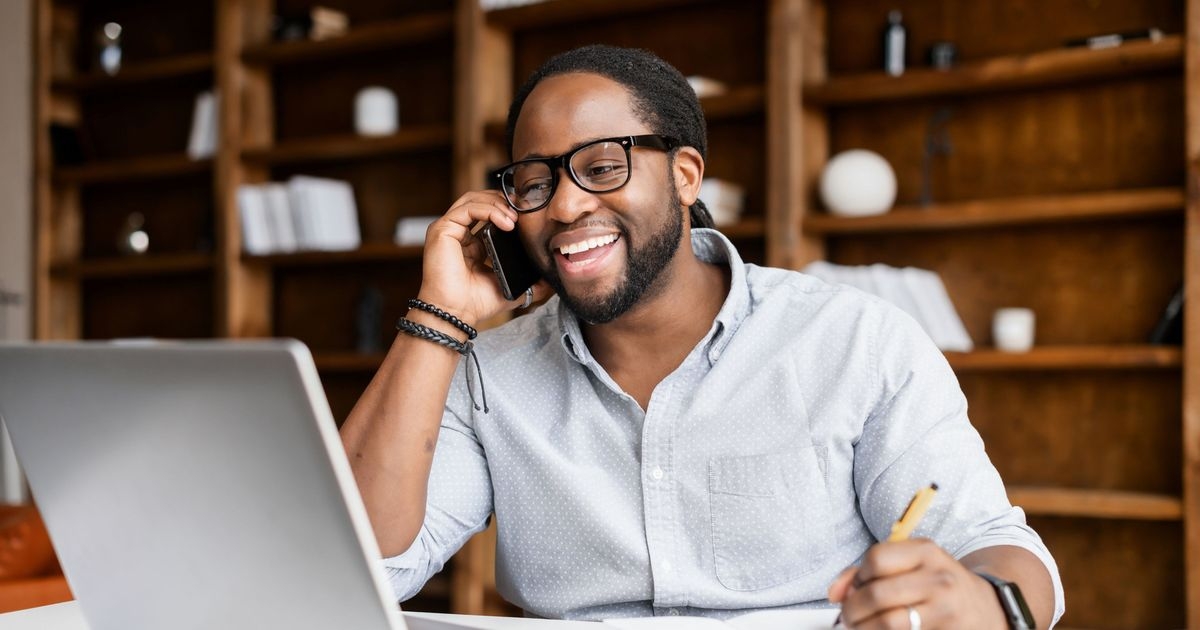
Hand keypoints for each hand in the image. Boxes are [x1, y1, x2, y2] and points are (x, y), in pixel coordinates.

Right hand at [417, 190, 551, 325]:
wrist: (456, 314)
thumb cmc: (476, 303)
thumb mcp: (511, 288)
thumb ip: (531, 283)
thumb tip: (553, 281)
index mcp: (471, 243)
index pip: (489, 213)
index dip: (508, 210)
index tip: (528, 216)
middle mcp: (458, 233)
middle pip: (480, 200)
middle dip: (504, 202)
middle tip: (524, 211)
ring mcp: (448, 230)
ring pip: (473, 199)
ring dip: (498, 204)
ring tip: (515, 218)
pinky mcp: (442, 230)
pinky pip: (467, 209)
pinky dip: (489, 211)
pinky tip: (506, 223)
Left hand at [828, 539, 1007, 629]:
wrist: (990, 610)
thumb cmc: (939, 586)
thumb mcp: (912, 565)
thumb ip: (868, 571)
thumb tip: (835, 592)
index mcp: (927, 552)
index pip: (876, 559)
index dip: (857, 577)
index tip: (856, 589)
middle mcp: (939, 580)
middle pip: (877, 595)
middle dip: (852, 609)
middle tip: (849, 616)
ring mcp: (946, 611)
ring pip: (887, 624)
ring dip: (864, 628)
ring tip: (862, 627)